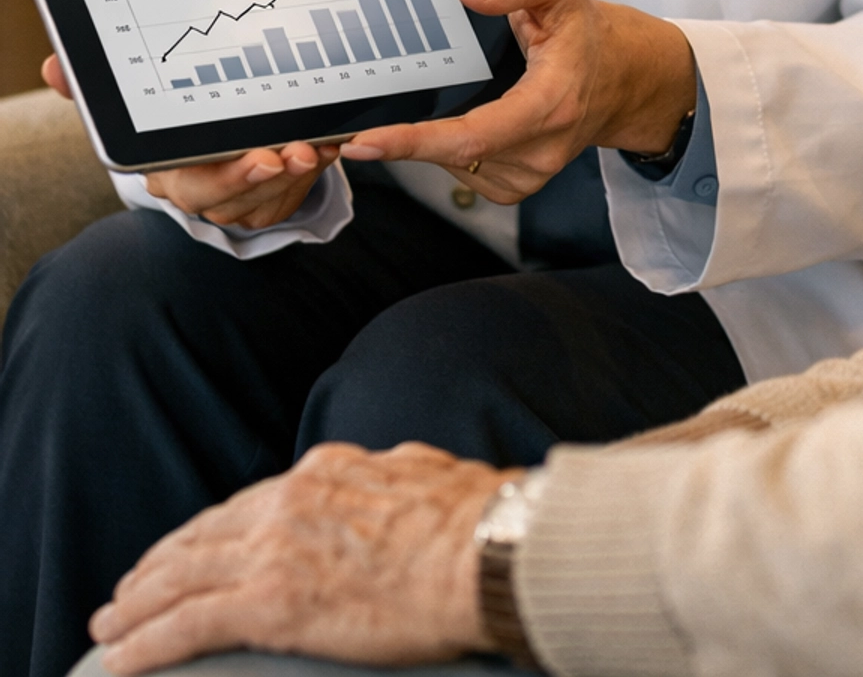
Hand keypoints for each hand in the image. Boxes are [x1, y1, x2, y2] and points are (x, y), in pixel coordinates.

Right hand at [41, 53, 340, 230]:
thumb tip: (53, 68)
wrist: (202, 135)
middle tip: (299, 151)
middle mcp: (197, 193)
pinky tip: (330, 145)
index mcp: (165, 170)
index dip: (229, 174)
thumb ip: (97, 85)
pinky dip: (314, 175)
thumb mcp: (135, 95)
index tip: (264, 153)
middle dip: (269, 176)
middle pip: (233, 200)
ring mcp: (231, 203)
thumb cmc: (169, 114)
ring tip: (323, 142)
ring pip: (266, 200)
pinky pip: (290, 199)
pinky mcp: (262, 204)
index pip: (192, 183)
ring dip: (300, 174)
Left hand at [88, 440, 513, 672]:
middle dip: (157, 567)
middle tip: (124, 594)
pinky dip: (146, 643)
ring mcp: (275, 550)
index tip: (187, 550)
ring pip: (181, 577)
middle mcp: (289, 502)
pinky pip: (188, 624)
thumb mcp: (424, 475)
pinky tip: (119, 660)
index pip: (248, 505)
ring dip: (136, 605)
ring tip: (107, 629)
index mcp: (325, 471)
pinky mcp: (271, 604)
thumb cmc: (474, 520)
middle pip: (202, 536)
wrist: (487, 549)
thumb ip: (393, 477)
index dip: (208, 532)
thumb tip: (400, 479)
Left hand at [338, 0, 696, 204]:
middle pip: (452, 155)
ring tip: (405, 110)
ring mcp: (529, 175)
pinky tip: (441, 122)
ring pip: (452, 164)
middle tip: (339, 128)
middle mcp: (541, 150)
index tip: (365, 140)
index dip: (415, 141)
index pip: (473, 135)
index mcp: (551, 104)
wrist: (620, 78)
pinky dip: (440, 149)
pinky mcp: (515, 185)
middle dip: (396, 142)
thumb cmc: (584, 32)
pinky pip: (461, 171)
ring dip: (420, 142)